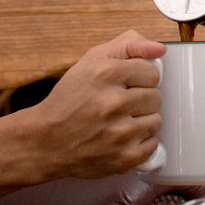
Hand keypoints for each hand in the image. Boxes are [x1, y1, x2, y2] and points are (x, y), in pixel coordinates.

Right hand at [24, 30, 165, 179]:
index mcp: (106, 74)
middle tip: (118, 105)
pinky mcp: (124, 158)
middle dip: (139, 100)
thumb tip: (159, 49)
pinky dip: (139, 143)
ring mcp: (120, 133)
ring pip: (156, 121)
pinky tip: (120, 139)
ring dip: (141, 122)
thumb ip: (128, 46)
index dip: (139, 79)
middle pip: (156, 97)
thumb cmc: (69, 100)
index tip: (125, 85)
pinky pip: (153, 145)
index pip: (152, 73)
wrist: (45, 141)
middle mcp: (113, 102)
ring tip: (119, 122)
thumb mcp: (91, 61)